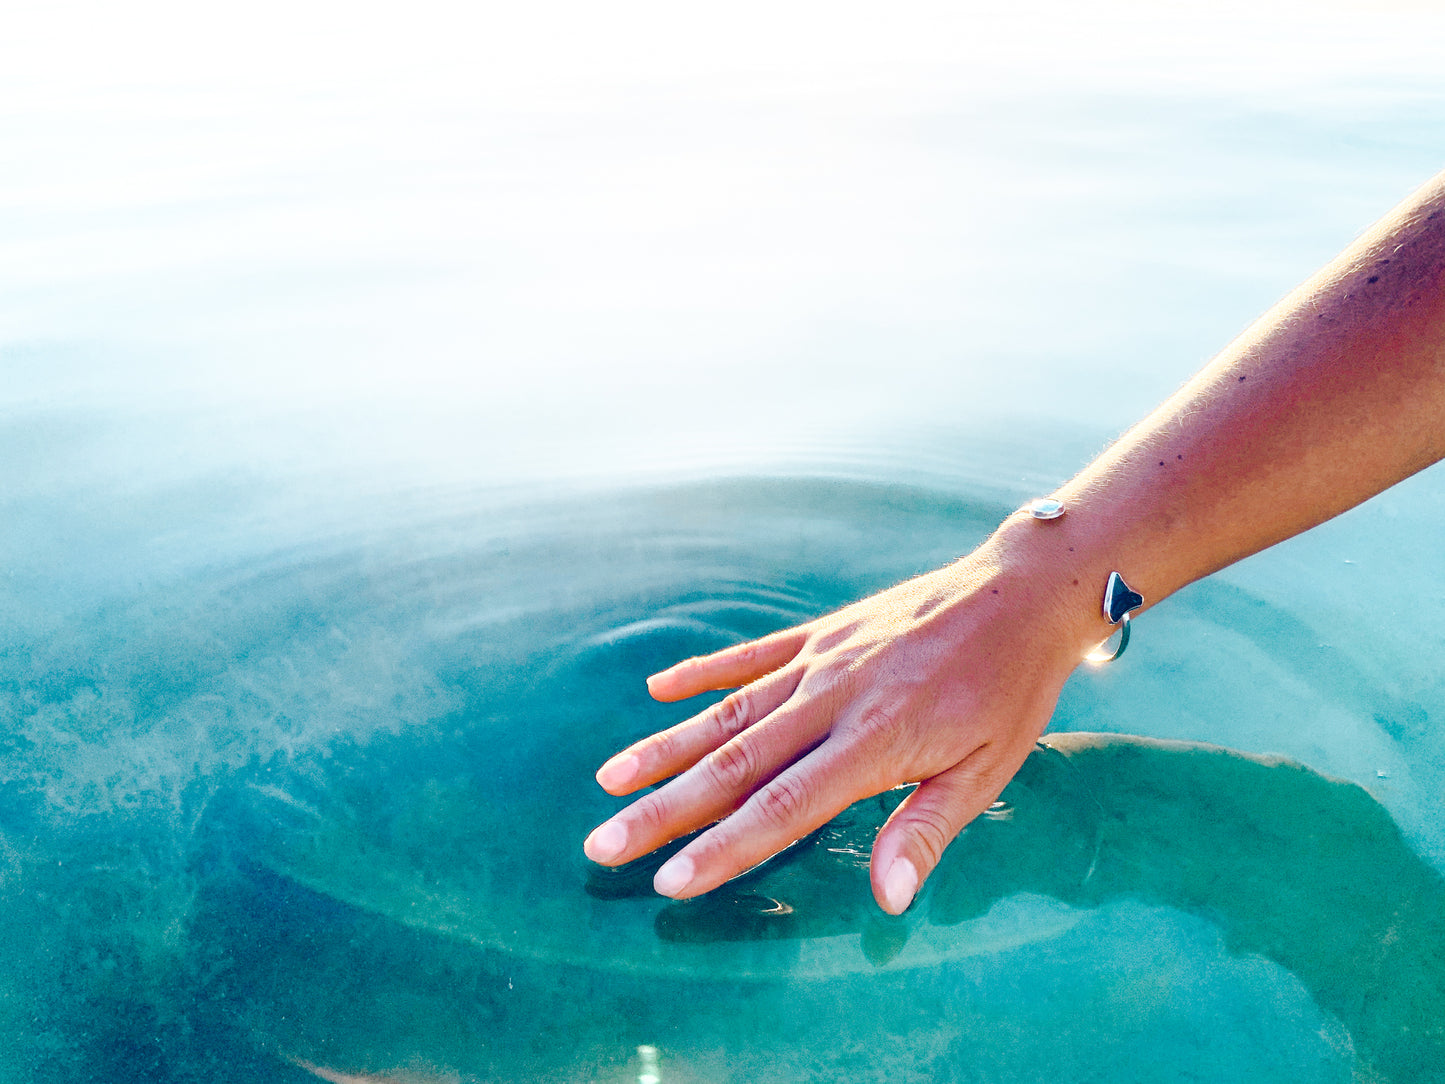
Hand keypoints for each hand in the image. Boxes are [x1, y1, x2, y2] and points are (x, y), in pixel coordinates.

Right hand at [583, 524, 1093, 913]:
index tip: (669, 882)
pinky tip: (657, 690)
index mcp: (874, 740)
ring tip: (609, 780)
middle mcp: (832, 698)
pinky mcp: (821, 632)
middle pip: (733, 764)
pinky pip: (750, 656)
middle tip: (603, 844)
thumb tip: (888, 900)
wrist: (1020, 593)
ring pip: (727, 712)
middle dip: (663, 810)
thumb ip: (925, 830)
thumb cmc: (1009, 691)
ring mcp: (820, 660)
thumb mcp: (987, 770)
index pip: (782, 807)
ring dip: (665, 748)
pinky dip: (702, 674)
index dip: (723, 848)